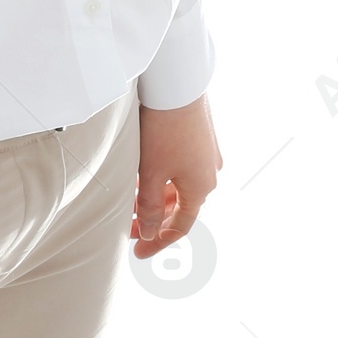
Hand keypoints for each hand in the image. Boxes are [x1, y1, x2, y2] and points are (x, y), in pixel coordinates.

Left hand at [131, 94, 220, 256]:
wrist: (177, 84)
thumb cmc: (164, 130)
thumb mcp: (151, 174)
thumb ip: (149, 207)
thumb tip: (149, 232)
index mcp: (201, 188)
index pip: (181, 226)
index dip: (158, 242)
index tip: (138, 253)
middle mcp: (209, 174)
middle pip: (180, 207)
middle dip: (154, 220)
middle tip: (128, 229)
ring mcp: (206, 155)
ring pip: (179, 187)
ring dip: (156, 199)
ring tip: (130, 203)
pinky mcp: (200, 139)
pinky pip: (181, 170)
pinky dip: (162, 180)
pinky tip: (143, 177)